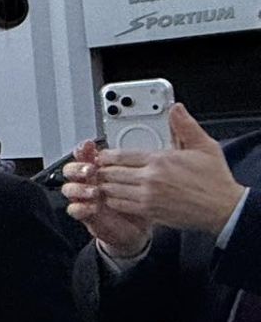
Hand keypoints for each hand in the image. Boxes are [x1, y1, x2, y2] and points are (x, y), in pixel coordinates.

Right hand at [61, 140, 151, 256]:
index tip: (89, 146)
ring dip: (79, 188)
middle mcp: (88, 182)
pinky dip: (82, 207)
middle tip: (91, 169)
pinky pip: (74, 209)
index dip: (84, 149)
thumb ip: (134, 165)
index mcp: (99, 169)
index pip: (85, 155)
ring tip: (94, 191)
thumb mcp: (140, 181)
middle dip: (79, 167)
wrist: (136, 228)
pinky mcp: (84, 214)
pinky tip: (93, 206)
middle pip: (70, 169)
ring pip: (68, 188)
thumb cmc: (138, 202)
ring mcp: (84, 198)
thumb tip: (137, 148)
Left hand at [94, 104, 244, 237]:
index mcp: (160, 160)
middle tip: (97, 169)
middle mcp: (150, 178)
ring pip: (112, 189)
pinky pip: (120, 205)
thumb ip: (185, 127)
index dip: (106, 155)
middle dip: (103, 170)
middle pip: (111, 172)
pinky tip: (114, 196)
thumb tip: (176, 109)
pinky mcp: (149, 212)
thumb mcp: (204, 147)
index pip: (120, 155)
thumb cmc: (215, 180)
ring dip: (105, 185)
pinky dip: (113, 200)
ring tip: (103, 182)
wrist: (223, 209)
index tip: (102, 155)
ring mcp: (148, 196)